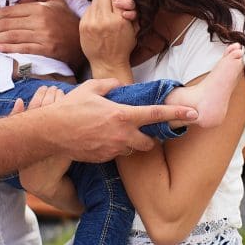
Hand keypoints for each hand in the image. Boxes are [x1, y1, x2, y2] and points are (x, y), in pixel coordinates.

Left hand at [0, 0, 83, 67]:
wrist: (83, 39)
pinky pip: (24, 48)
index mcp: (39, 7)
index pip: (10, 11)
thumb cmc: (66, 19)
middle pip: (7, 24)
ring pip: (12, 36)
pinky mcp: (46, 49)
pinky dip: (9, 48)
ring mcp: (43, 35)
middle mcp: (40, 20)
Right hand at [43, 79, 196, 161]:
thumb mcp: (90, 88)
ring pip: (133, 150)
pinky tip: (103, 139)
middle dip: (150, 137)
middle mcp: (121, 135)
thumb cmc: (69, 108)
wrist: (50, 133)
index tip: (194, 114)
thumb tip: (119, 85)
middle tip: (145, 131)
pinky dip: (116, 148)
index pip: (156, 115)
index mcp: (122, 115)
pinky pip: (117, 154)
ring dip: (132, 143)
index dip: (178, 114)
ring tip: (119, 134)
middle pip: (149, 142)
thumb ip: (109, 85)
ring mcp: (113, 149)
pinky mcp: (103, 159)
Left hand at [80, 0, 136, 82]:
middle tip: (112, 2)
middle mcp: (105, 19)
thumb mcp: (133, 26)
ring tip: (105, 16)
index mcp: (121, 18)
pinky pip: (88, 9)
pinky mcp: (83, 26)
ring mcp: (92, 22)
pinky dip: (93, 12)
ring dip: (100, 3)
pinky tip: (98, 22)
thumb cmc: (123, 45)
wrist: (108, 63)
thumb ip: (130, 8)